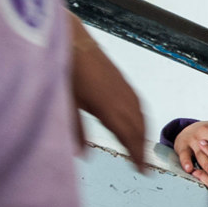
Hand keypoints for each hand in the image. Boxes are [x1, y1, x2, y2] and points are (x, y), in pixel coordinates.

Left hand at [69, 14, 146, 168]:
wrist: (69, 36)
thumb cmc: (63, 67)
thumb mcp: (64, 103)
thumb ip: (74, 130)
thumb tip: (80, 154)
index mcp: (107, 106)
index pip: (127, 136)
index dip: (136, 155)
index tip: (142, 170)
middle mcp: (120, 97)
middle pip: (138, 127)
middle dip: (142, 147)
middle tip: (144, 166)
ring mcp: (122, 86)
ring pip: (140, 114)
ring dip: (143, 132)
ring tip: (142, 147)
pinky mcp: (119, 78)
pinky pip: (137, 102)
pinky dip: (141, 116)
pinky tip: (136, 119)